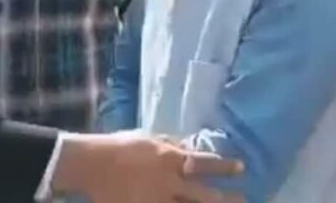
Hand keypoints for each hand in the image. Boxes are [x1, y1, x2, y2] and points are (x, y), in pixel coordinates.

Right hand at [51, 131, 243, 202]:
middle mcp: (168, 182)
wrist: (92, 163)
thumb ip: (173, 145)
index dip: (224, 167)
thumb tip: (192, 147)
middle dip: (226, 199)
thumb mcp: (151, 139)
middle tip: (244, 199)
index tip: (241, 169)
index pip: (205, 163)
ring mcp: (156, 201)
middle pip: (204, 195)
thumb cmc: (121, 146)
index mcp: (171, 160)